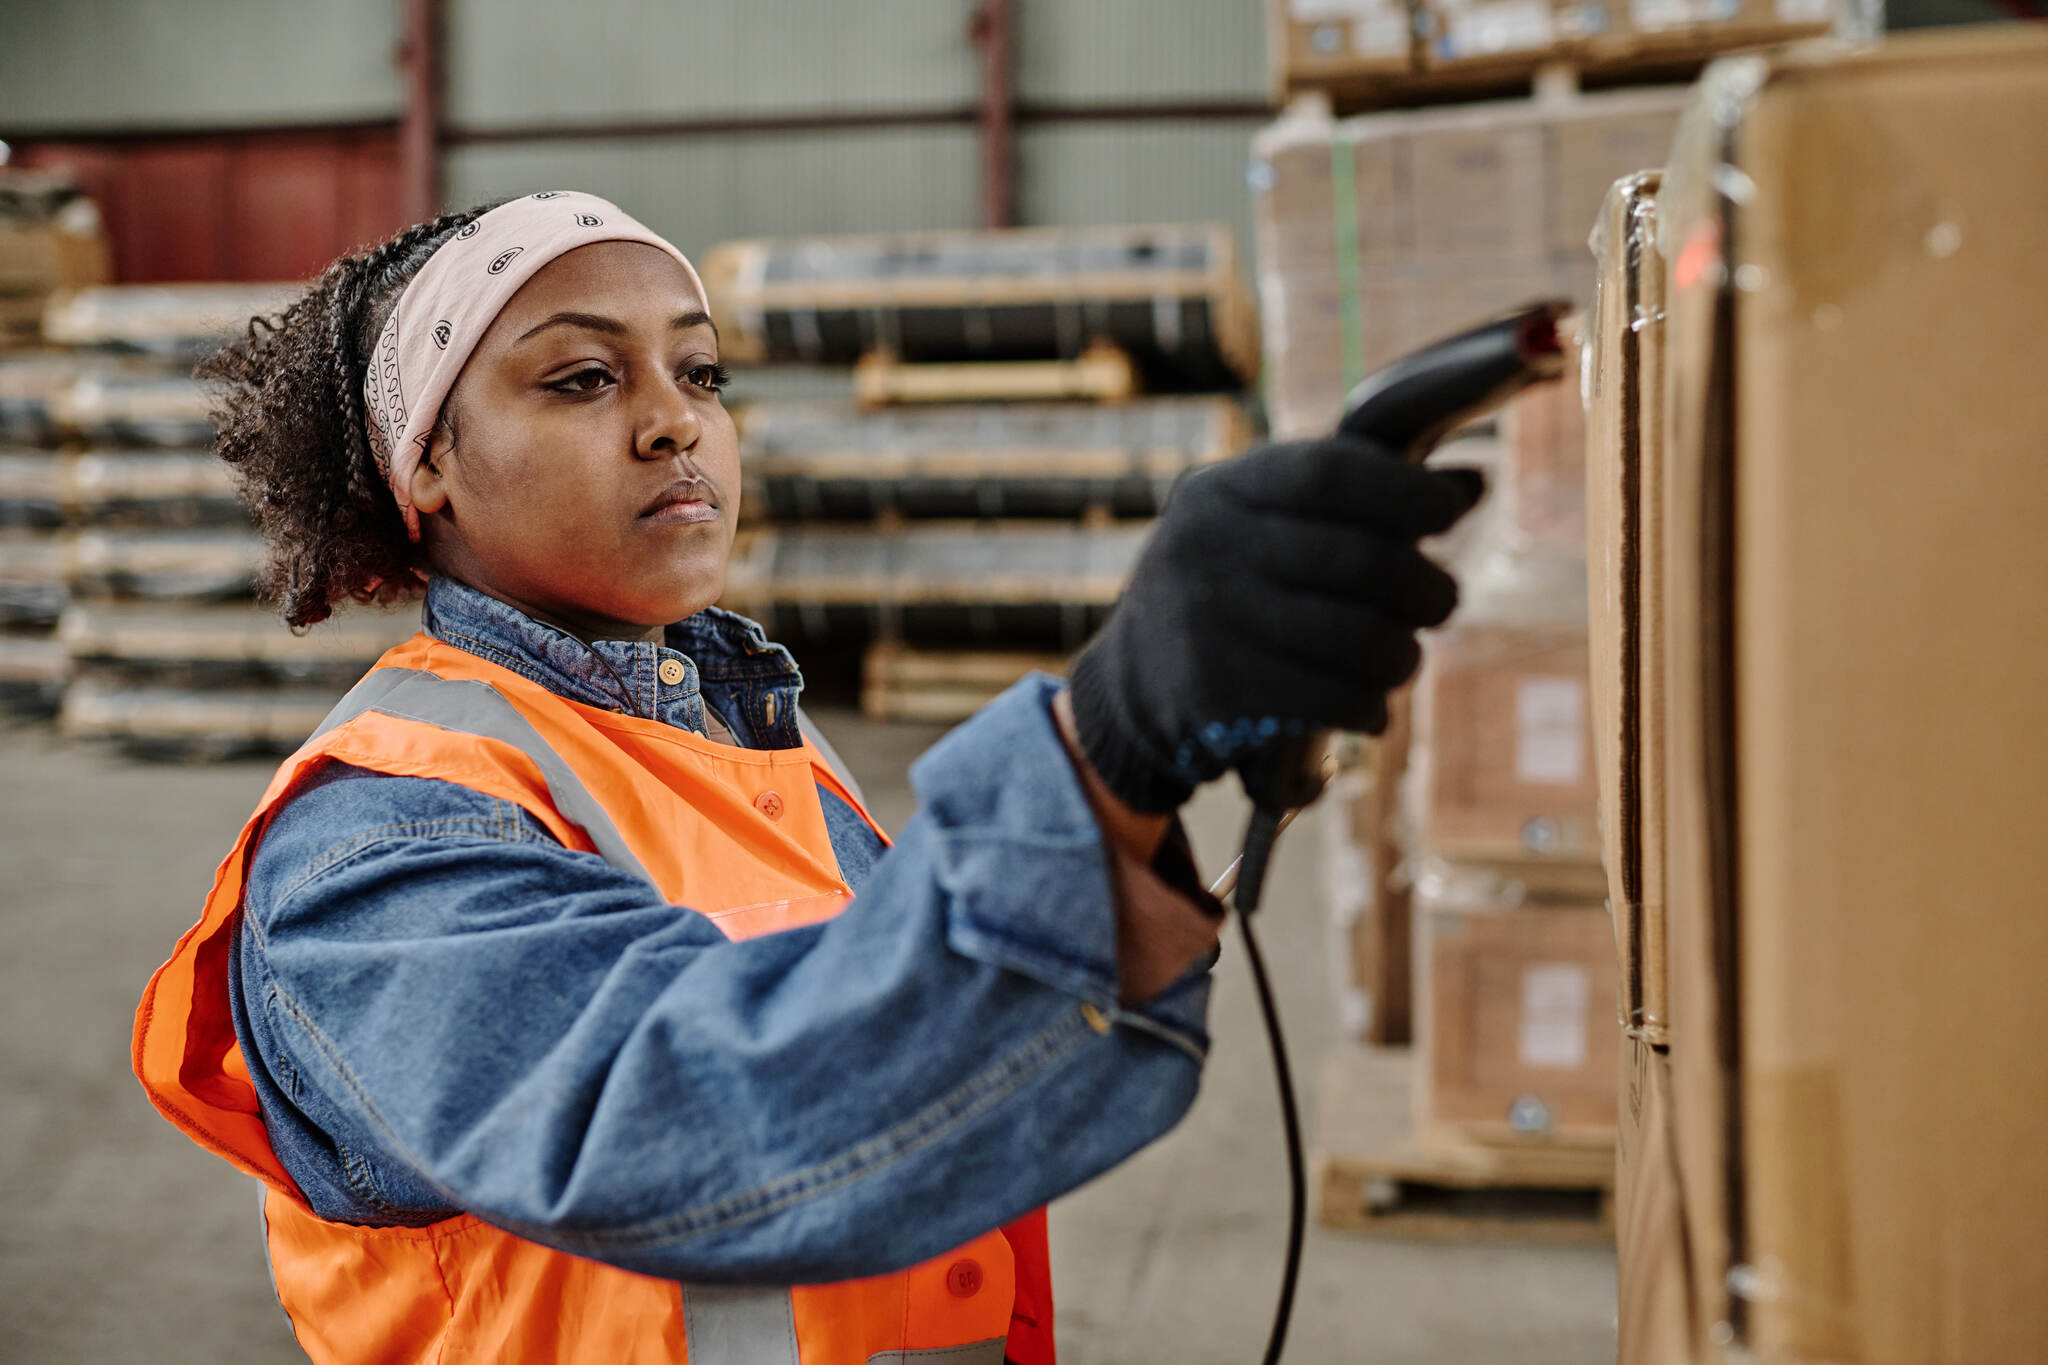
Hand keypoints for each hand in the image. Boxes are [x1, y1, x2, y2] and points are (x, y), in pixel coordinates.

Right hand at [1066, 435, 1482, 811]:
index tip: (1447, 514)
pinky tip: (1370, 708)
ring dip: (1401, 657)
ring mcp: (1208, 619)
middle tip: (1441, 603)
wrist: (1132, 684)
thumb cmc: (1230, 589)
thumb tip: (1472, 483)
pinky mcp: (1216, 689)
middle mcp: (1209, 546)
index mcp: (1225, 490)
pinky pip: (1330, 698)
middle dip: (1423, 587)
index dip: (1405, 491)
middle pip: (1359, 560)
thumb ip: (1360, 502)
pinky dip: (1367, 708)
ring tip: (1402, 660)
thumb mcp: (1269, 526)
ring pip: (1355, 638)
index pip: (1331, 473)